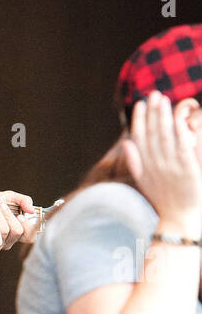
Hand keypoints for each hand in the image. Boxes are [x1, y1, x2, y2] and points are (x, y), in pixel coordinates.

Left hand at [0, 190, 37, 252]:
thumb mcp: (9, 197)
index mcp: (16, 232)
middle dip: (9, 215)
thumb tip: (32, 211)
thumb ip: (24, 201)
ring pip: (6, 232)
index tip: (21, 215)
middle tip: (0, 205)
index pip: (31, 237)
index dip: (29, 226)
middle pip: (18, 231)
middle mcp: (8, 241)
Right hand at [123, 91, 201, 232]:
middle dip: (153, 113)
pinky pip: (182, 150)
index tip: (140, 104)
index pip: (139, 139)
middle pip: (152, 135)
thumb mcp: (144, 182)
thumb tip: (126, 143)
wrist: (179, 219)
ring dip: (164, 118)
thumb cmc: (163, 199)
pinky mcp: (187, 172)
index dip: (139, 120)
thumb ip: (135, 162)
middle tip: (155, 94)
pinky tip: (178, 121)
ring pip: (165, 138)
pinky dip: (179, 135)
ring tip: (165, 101)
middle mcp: (155, 166)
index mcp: (144, 167)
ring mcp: (171, 168)